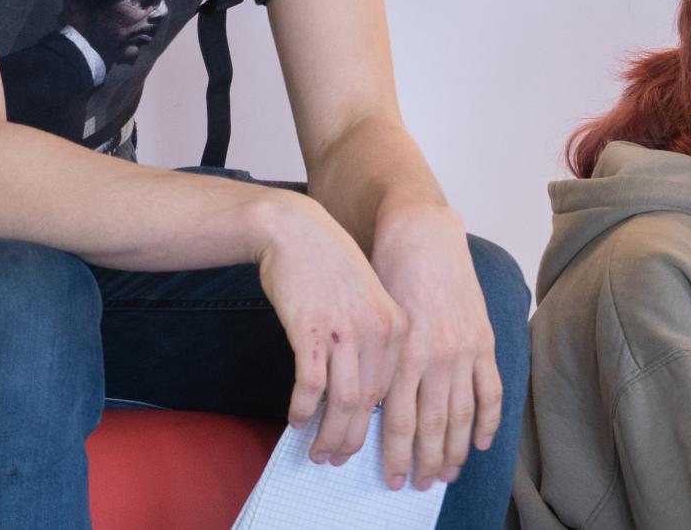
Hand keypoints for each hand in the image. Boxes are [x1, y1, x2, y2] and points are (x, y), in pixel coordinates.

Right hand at [254, 193, 408, 466]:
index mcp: (397, 326)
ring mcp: (345, 330)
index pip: (393, 392)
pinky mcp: (311, 330)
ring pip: (343, 402)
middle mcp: (377, 331)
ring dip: (328, 435)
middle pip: (369, 404)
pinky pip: (311, 386)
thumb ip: (372, 344)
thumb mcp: (366, 301)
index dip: (377, 427)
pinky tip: (295, 421)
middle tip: (334, 460)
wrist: (294, 230)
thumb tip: (365, 398)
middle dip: (351, 440)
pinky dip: (303, 410)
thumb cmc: (327, 267)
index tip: (364, 447)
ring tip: (315, 451)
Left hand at [371, 205, 501, 491]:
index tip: (391, 478)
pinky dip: (488, 419)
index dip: (396, 454)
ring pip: (462, 414)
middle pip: (433, 426)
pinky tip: (481, 443)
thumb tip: (367, 408)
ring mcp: (464, 350)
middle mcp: (435, 356)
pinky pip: (491, 390)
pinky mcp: (483, 340)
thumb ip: (376, 363)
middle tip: (418, 486)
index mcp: (403, 354)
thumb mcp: (374, 320)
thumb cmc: (386, 272)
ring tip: (447, 475)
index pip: (400, 420)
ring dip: (456, 451)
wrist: (420, 234)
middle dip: (425, 462)